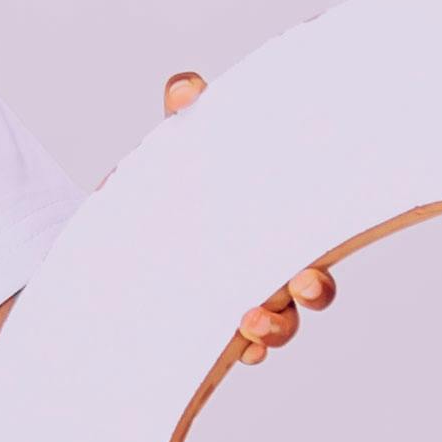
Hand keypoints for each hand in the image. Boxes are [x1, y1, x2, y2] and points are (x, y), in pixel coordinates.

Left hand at [164, 72, 339, 366]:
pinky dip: (230, 351)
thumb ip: (187, 121)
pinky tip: (222, 347)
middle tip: (297, 288)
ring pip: (271, 332)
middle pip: (304, 299)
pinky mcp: (198, 324)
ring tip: (249, 324)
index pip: (316, 253)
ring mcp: (235, 304)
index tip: (308, 273)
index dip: (319, 270)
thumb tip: (185, 90)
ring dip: (270, 331)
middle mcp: (268, 276)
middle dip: (306, 298)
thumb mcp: (182, 150)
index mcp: (276, 232)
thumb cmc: (175, 185)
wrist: (121, 225)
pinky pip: (225, 350)